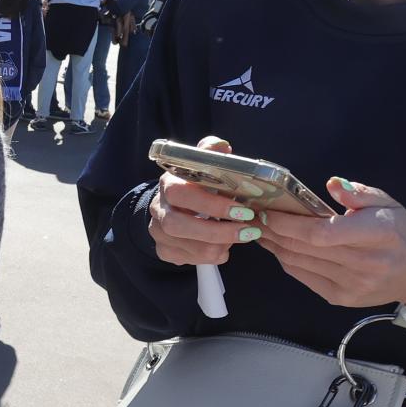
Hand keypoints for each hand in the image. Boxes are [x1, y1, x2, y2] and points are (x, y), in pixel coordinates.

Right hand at [147, 137, 256, 265]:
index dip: (212, 204)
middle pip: (178, 225)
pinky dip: (212, 256)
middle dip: (218, 231)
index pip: (182, 193)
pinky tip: (223, 247)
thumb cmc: (194, 186)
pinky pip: (190, 260)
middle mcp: (158, 209)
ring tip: (239, 237)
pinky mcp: (164, 251)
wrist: (171, 206)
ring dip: (220, 245)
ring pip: (188, 247)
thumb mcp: (200, 165)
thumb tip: (222, 146)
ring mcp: (158, 233)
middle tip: (247, 231)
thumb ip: (210, 153)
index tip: (242, 210)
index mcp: (168, 184)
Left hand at [257, 178, 405, 313]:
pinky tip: (278, 247)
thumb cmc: (399, 232)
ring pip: (299, 263)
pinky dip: (287, 261)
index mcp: (376, 234)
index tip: (269, 211)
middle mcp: (363, 263)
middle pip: (305, 248)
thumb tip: (332, 184)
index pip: (322, 233)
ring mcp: (351, 285)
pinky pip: (304, 277)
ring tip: (259, 229)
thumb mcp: (387, 203)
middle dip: (273, 231)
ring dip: (275, 246)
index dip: (290, 224)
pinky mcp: (341, 298)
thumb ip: (358, 193)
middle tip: (254, 215)